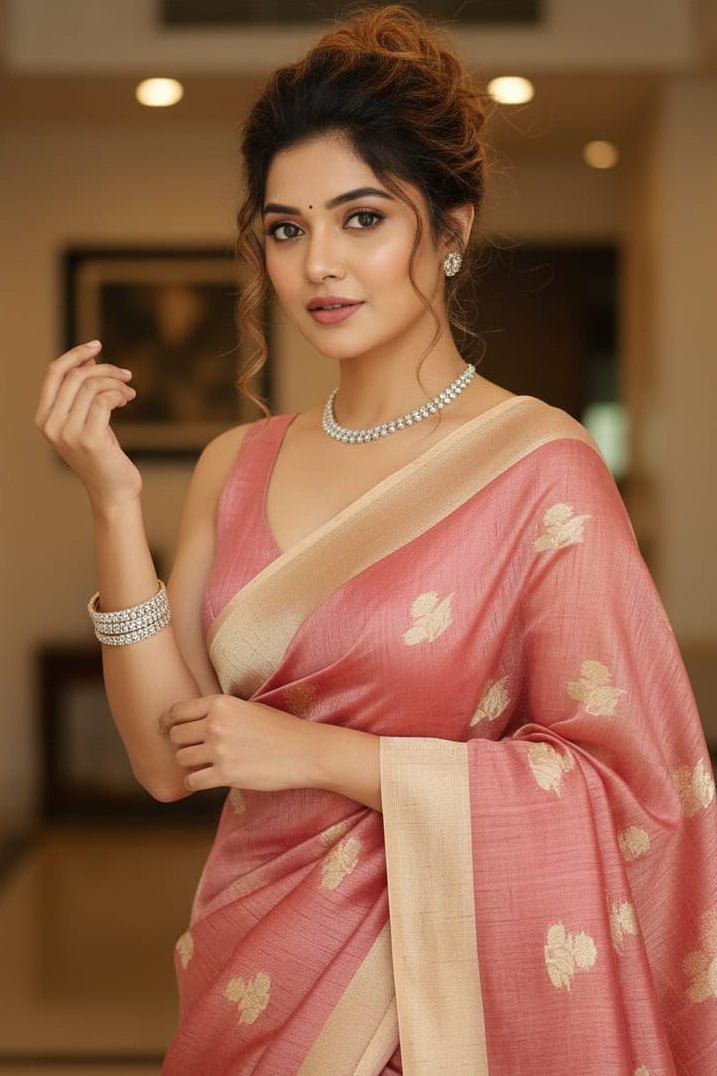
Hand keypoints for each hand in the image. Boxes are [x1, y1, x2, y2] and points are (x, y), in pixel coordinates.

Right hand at [35, 340, 141, 508]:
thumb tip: (90, 359)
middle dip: (105, 369)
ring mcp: (68, 433)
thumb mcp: (87, 422)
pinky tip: (128, 399)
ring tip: (130, 391)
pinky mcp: (90, 439)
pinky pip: (104, 399)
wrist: (114, 493)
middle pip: (76, 376)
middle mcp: (51, 425)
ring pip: (92, 385)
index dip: (75, 354)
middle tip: (127, 376)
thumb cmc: (104, 458)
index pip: (53, 373)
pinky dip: (119, 393)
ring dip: (116, 382)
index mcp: (44, 419)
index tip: (96, 344)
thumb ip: (82, 395)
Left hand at [162, 695, 316, 793]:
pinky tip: (207, 780)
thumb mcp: (248, 708)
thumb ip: (220, 712)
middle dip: (181, 744)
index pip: (177, 711)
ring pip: (182, 759)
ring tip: (204, 765)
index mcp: (221, 703)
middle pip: (176, 736)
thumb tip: (194, 721)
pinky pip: (192, 781)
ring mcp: (219, 749)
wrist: (305, 751)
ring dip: (189, 764)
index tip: (166, 730)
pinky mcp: (225, 774)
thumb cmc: (281, 729)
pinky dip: (195, 783)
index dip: (167, 722)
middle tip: (192, 750)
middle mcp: (216, 724)